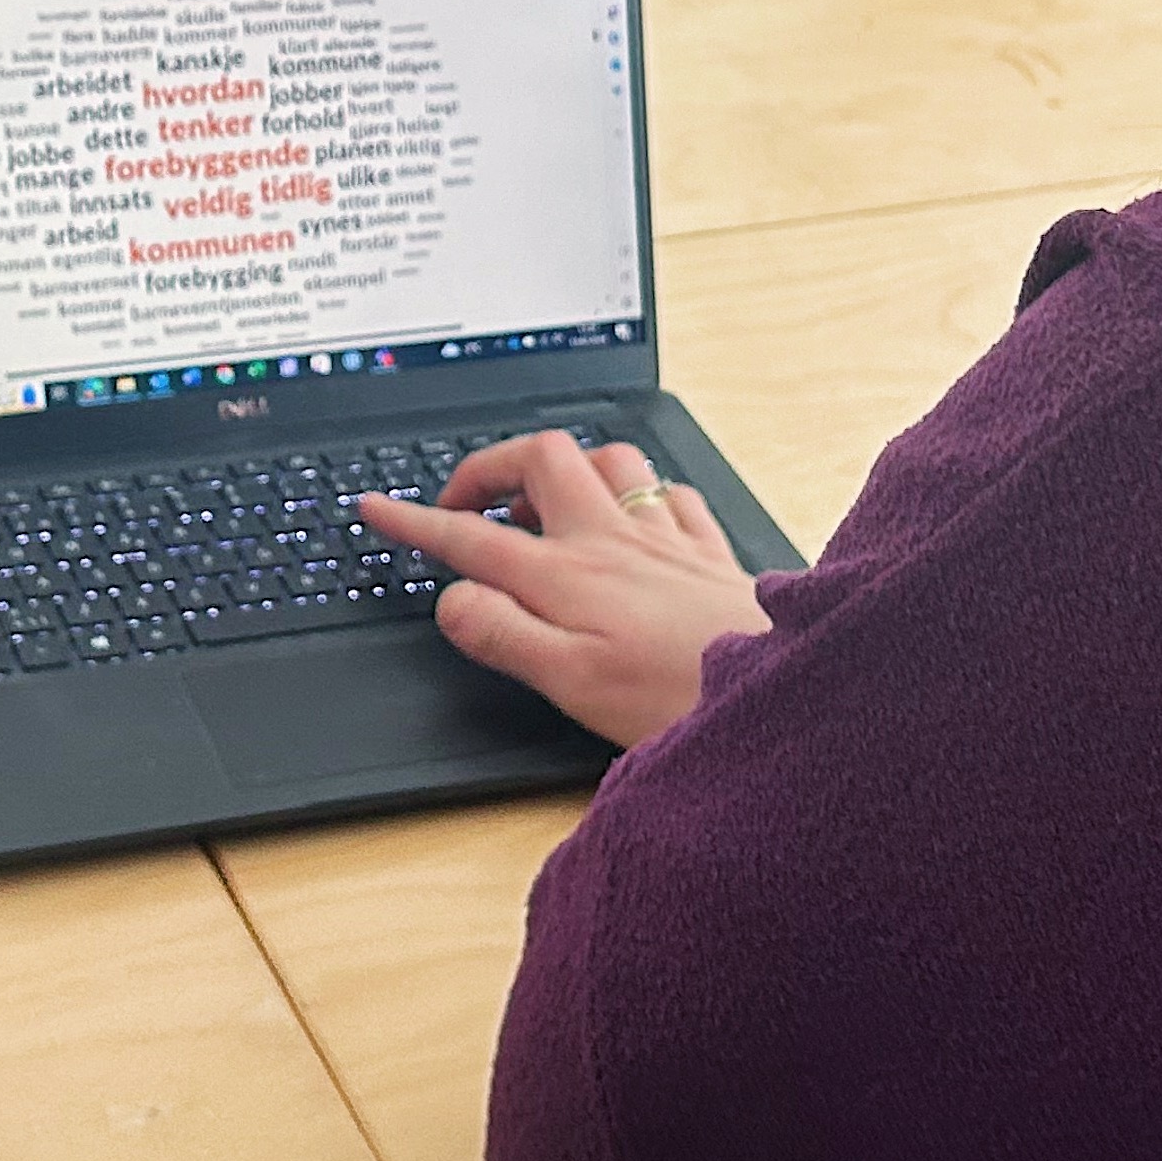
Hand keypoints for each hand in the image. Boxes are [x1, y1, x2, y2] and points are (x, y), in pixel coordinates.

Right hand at [358, 431, 769, 748]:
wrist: (782, 691)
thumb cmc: (678, 700)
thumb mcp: (568, 683)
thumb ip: (503, 634)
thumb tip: (451, 599)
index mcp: (567, 577)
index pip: (472, 536)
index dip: (416, 520)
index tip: (379, 507)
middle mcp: (613, 543)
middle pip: (541, 460)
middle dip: (492, 466)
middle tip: (465, 498)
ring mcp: (664, 540)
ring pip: (607, 461)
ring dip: (567, 468)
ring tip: (543, 500)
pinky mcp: (710, 552)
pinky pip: (668, 493)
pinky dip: (638, 493)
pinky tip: (634, 517)